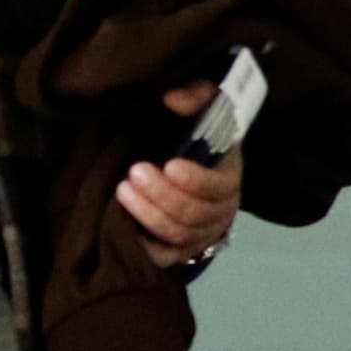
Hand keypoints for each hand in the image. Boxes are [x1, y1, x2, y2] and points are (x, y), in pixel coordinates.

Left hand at [118, 79, 244, 269]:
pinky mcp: (175, 250)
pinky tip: (121, 222)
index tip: (170, 165)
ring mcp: (197, 233)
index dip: (197, 180)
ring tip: (122, 190)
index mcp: (229, 177)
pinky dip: (142, 244)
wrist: (181, 163)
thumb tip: (174, 97)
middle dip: (163, 195)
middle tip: (134, 172)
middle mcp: (218, 210)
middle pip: (194, 213)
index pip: (219, 187)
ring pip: (176, 234)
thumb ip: (195, 94)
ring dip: (148, 213)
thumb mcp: (202, 106)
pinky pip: (161, 256)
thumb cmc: (191, 133)